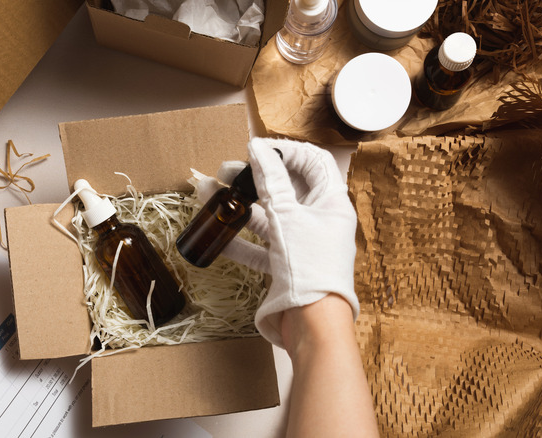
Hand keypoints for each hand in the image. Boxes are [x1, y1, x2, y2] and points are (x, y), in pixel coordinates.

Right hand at [192, 137, 359, 346]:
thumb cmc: (309, 267)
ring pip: (269, 218)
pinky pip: (261, 247)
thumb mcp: (287, 216)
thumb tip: (258, 148)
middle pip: (286, 189)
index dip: (286, 151)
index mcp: (331, 204)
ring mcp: (301, 245)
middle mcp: (318, 221)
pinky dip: (240, 240)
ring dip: (241, 206)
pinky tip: (217, 235)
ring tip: (210, 195)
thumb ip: (271, 180)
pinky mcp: (286, 267)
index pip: (313, 163)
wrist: (311, 326)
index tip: (258, 150)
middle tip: (226, 172)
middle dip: (255, 178)